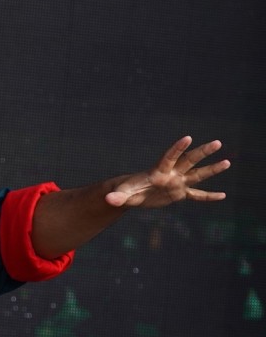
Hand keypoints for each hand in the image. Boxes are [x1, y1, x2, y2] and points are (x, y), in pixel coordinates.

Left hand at [105, 137, 229, 207]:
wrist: (131, 194)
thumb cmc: (125, 191)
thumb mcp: (121, 195)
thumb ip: (117, 197)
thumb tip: (108, 199)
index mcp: (158, 171)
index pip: (169, 157)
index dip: (178, 148)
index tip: (188, 137)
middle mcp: (171, 174)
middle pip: (189, 161)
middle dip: (202, 152)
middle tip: (217, 142)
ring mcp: (176, 183)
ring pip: (197, 175)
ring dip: (212, 169)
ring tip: (227, 162)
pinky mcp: (178, 194)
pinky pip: (197, 195)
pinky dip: (208, 197)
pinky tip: (222, 196)